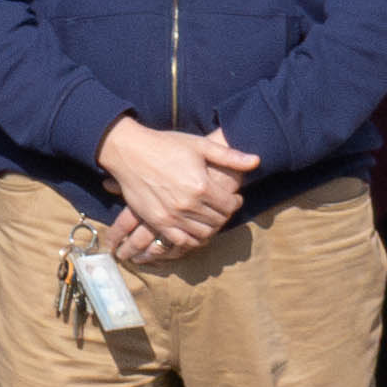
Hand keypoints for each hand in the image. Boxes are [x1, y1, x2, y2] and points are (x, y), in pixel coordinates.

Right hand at [94, 116, 253, 258]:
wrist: (130, 151)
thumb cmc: (166, 145)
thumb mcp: (200, 145)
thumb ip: (229, 156)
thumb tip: (257, 161)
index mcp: (201, 186)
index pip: (229, 205)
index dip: (235, 202)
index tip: (234, 197)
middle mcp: (188, 205)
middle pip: (218, 221)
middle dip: (225, 215)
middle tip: (223, 208)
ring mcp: (171, 216)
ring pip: (202, 234)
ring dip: (211, 228)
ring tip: (210, 218)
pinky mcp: (157, 222)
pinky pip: (181, 241)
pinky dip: (192, 240)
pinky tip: (194, 229)